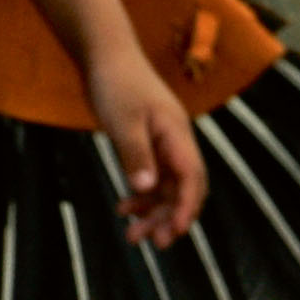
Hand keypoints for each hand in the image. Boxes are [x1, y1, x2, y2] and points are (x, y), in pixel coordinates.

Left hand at [84, 47, 207, 246]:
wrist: (107, 56)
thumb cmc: (117, 84)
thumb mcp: (123, 122)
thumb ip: (135, 155)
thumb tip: (146, 189)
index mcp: (177, 135)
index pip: (191, 178)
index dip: (186, 207)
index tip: (175, 232)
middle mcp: (176, 142)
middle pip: (183, 189)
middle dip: (171, 217)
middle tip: (153, 243)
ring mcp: (163, 144)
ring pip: (167, 188)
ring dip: (153, 212)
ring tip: (133, 236)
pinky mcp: (148, 145)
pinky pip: (152, 179)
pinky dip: (142, 197)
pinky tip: (125, 209)